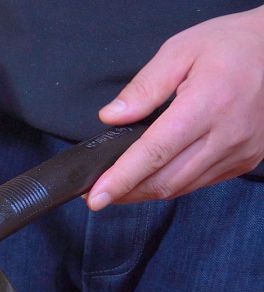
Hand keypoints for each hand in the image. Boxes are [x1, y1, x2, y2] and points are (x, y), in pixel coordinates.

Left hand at [87, 6, 263, 209]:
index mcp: (207, 105)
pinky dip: (172, 184)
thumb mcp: (180, 51)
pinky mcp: (245, 160)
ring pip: (182, 187)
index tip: (96, 196)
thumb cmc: (230, 45)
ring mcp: (239, 151)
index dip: (122, 178)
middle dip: (127, 192)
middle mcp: (227, 135)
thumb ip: (144, 87)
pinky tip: (153, 177)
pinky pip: (200, 182)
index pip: (154, 152)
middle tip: (98, 194)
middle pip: (166, 180)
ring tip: (120, 188)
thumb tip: (112, 117)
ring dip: (147, 192)